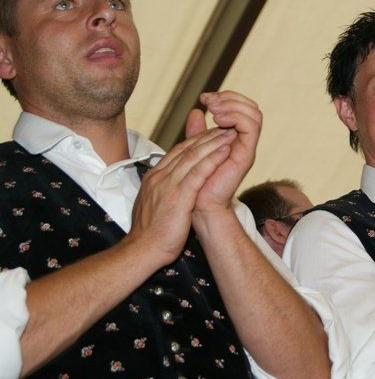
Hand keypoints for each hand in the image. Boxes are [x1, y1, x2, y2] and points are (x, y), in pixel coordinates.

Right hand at [127, 128, 234, 265]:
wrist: (142, 250)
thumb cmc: (150, 233)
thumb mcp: (153, 205)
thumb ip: (161, 191)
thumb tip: (169, 188)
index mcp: (154, 177)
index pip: (177, 152)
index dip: (196, 141)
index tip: (211, 135)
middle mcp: (160, 176)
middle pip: (186, 149)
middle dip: (207, 136)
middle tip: (224, 127)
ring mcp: (169, 185)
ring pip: (194, 156)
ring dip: (214, 143)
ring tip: (229, 133)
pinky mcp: (179, 196)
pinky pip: (199, 172)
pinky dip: (213, 159)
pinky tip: (226, 151)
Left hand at [184, 91, 262, 213]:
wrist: (199, 205)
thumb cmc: (197, 181)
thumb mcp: (196, 149)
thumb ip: (198, 131)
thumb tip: (197, 111)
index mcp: (235, 137)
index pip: (242, 106)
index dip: (225, 97)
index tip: (204, 98)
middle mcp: (244, 141)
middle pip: (252, 107)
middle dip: (229, 97)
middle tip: (209, 101)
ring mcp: (247, 147)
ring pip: (255, 113)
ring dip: (232, 106)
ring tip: (213, 110)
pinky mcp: (246, 155)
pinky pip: (251, 127)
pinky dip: (235, 117)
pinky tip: (216, 120)